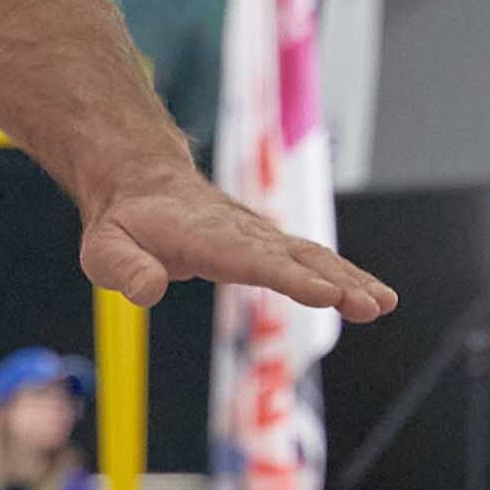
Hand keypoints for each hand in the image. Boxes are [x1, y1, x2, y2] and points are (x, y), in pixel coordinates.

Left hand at [76, 165, 392, 319]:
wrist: (142, 183)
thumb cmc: (123, 222)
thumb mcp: (104, 248)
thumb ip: (125, 270)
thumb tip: (147, 292)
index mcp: (206, 237)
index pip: (255, 260)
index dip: (291, 279)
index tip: (327, 294)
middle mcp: (242, 234)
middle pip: (297, 258)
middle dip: (337, 281)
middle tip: (372, 306)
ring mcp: (259, 238)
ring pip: (313, 257)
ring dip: (351, 280)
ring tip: (385, 305)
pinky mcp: (267, 246)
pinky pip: (310, 261)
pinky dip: (342, 277)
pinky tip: (370, 298)